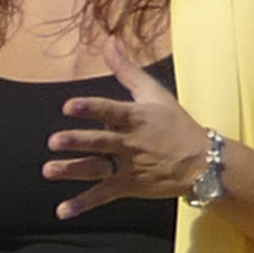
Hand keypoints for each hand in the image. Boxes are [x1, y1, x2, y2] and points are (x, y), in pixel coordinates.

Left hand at [49, 43, 218, 218]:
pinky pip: (104, 195)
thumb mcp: (155, 94)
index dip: (90, 108)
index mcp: (136, 118)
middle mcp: (131, 142)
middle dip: (78, 142)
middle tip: (54, 141)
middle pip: (101, 142)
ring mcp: (130, 166)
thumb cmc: (176, 124)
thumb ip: (127, 70)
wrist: (204, 162)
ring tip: (49, 170)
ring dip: (73, 170)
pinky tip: (62, 210)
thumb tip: (108, 41)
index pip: (111, 111)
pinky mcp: (130, 186)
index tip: (69, 106)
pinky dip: (83, 204)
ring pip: (98, 168)